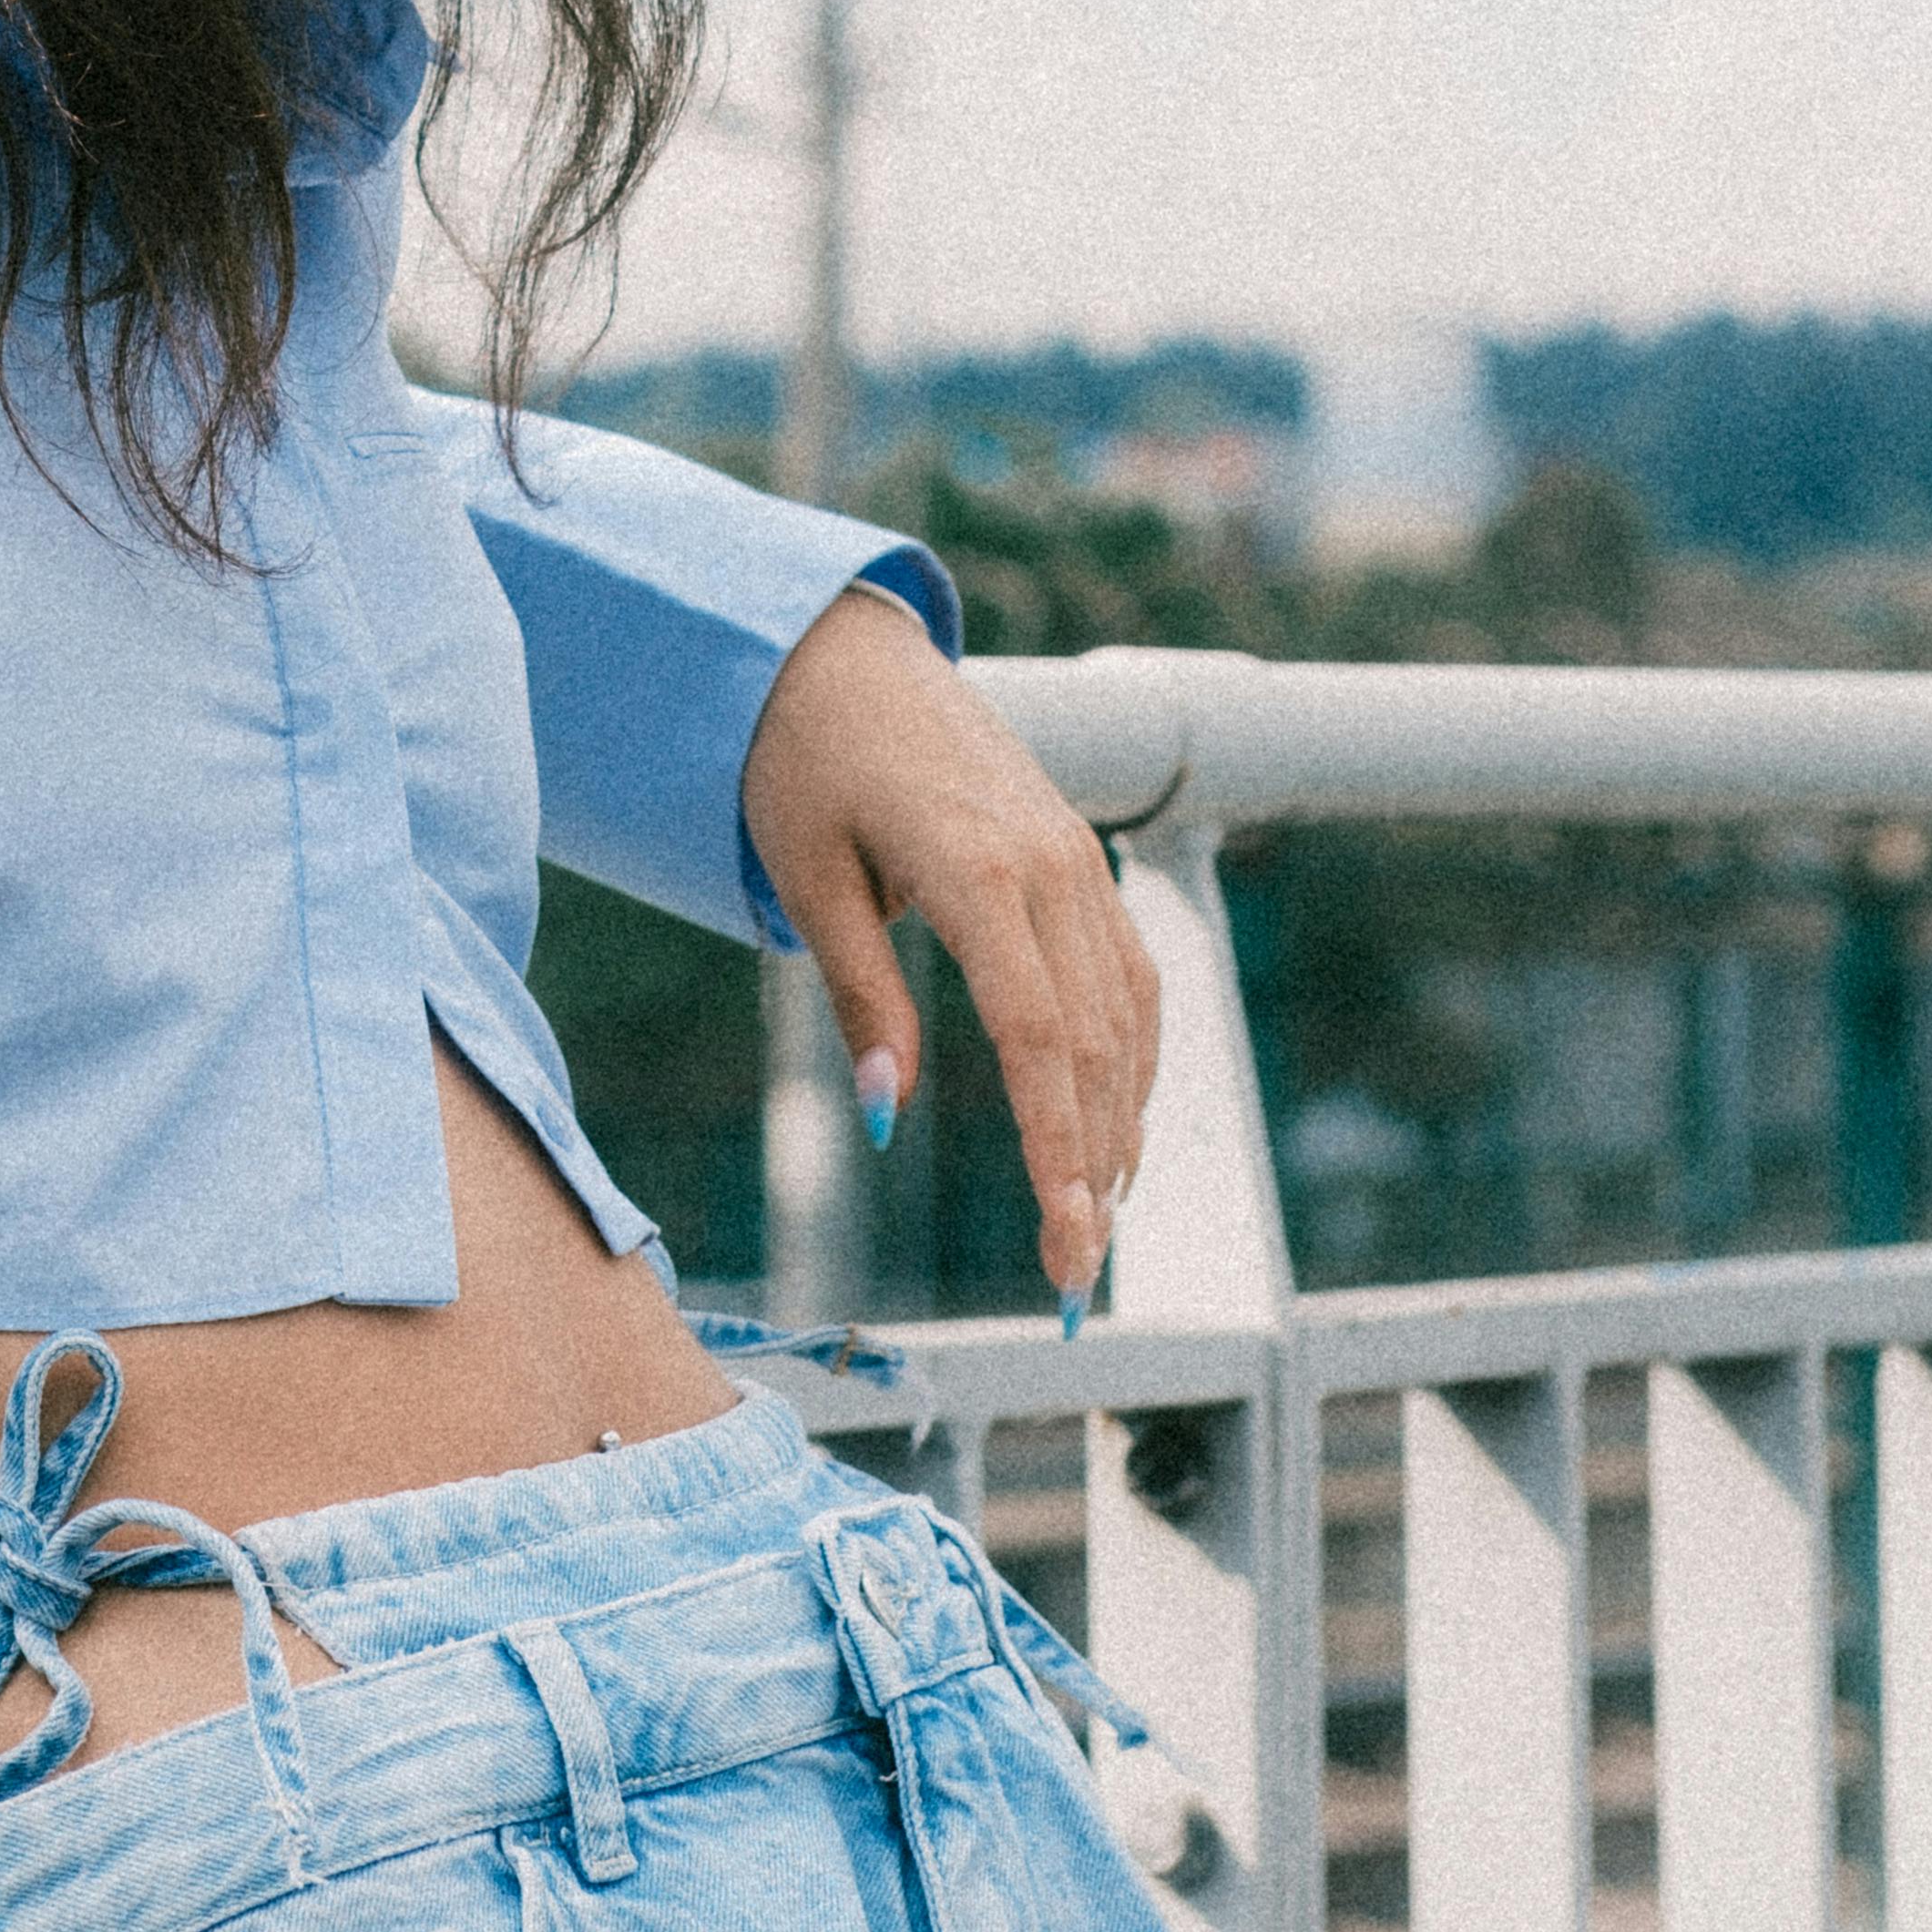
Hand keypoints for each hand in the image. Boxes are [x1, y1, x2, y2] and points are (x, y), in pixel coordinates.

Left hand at [741, 585, 1158, 1316]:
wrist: (840, 650)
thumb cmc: (801, 762)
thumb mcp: (810, 879)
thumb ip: (859, 996)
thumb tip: (889, 1117)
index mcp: (979, 869)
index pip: (1041, 1040)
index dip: (1057, 1151)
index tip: (1063, 1246)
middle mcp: (1052, 863)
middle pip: (1099, 1046)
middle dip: (1094, 1171)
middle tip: (1073, 1282)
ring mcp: (1077, 854)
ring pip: (1130, 1016)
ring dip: (1122, 1125)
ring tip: (1094, 1222)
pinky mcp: (1079, 853)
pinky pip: (1128, 973)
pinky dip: (1129, 1058)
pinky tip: (1111, 1122)